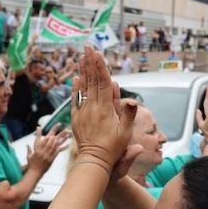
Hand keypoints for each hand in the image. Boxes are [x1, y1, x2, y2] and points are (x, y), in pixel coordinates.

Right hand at [26, 126, 69, 172]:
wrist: (34, 172)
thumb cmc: (31, 165)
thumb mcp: (29, 156)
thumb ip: (29, 150)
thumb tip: (27, 145)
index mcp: (37, 148)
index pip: (40, 138)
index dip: (42, 132)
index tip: (42, 127)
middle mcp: (42, 150)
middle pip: (50, 139)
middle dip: (55, 131)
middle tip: (59, 124)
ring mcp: (47, 154)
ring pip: (55, 144)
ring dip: (61, 137)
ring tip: (66, 132)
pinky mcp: (51, 158)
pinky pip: (58, 152)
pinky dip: (63, 147)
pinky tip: (67, 144)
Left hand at [69, 46, 135, 169]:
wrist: (94, 161)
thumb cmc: (113, 148)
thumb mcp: (126, 133)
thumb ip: (128, 115)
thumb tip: (132, 100)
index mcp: (105, 109)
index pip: (103, 83)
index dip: (100, 67)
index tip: (98, 54)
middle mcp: (92, 108)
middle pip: (92, 81)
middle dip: (90, 63)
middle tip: (88, 48)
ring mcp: (83, 112)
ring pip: (83, 87)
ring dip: (82, 71)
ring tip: (81, 57)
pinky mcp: (77, 118)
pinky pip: (75, 100)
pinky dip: (75, 88)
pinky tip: (75, 78)